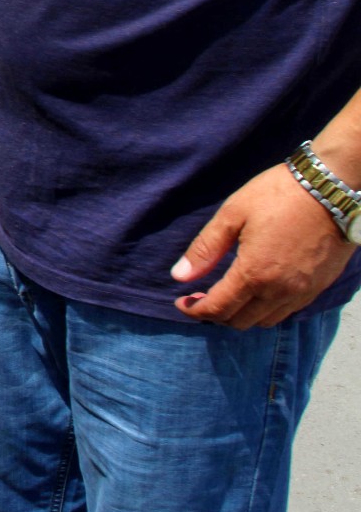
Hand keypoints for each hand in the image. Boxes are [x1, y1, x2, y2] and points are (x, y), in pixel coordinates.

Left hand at [171, 164, 356, 328]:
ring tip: (227, 296)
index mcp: (255, 274)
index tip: (181, 302)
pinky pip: (288, 311)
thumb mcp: (233, 214)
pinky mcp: (319, 286)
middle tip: (200, 298)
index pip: (218, 309)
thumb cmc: (278, 195)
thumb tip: (180, 276)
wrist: (331, 189)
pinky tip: (256, 291)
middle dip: (215, 315)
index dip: (194, 311)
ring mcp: (303, 291)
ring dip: (241, 315)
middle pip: (240, 322)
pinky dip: (266, 310)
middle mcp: (280, 291)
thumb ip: (205, 249)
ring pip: (265, 321)